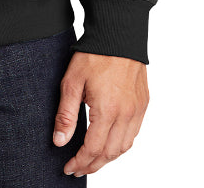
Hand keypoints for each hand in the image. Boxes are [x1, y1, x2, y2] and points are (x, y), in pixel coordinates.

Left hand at [52, 51, 148, 176]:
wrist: (119, 34)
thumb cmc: (94, 54)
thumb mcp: (72, 82)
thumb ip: (66, 114)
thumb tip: (60, 141)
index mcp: (107, 110)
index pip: (93, 149)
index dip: (80, 161)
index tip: (69, 167)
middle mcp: (126, 114)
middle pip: (110, 153)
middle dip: (93, 165)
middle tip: (78, 168)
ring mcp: (137, 110)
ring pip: (124, 147)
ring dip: (108, 158)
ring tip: (92, 160)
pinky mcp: (143, 104)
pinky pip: (134, 134)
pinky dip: (121, 145)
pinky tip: (110, 143)